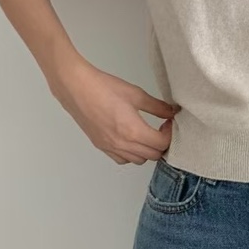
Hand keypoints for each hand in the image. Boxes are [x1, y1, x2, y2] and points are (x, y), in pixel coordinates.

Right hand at [50, 56, 180, 165]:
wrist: (77, 88)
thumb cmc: (105, 88)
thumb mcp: (136, 94)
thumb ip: (157, 106)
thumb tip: (172, 112)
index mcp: (133, 131)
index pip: (162, 144)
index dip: (170, 134)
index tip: (168, 122)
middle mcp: (122, 144)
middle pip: (152, 155)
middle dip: (162, 143)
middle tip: (162, 128)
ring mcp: (110, 147)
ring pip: (138, 160)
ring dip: (147, 150)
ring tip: (148, 134)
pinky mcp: (100, 146)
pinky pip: (121, 159)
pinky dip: (131, 154)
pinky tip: (131, 139)